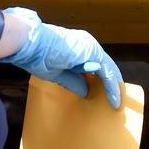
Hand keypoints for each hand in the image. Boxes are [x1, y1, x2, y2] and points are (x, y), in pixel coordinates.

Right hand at [0, 7, 122, 108]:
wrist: (31, 45)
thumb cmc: (37, 56)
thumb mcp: (58, 74)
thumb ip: (74, 81)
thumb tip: (86, 91)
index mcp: (78, 47)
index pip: (95, 64)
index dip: (101, 79)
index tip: (103, 93)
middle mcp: (87, 44)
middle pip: (105, 66)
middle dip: (111, 83)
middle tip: (116, 99)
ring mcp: (91, 47)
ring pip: (109, 70)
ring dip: (114, 88)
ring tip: (117, 103)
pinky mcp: (93, 53)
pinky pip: (107, 73)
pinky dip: (112, 88)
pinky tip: (114, 100)